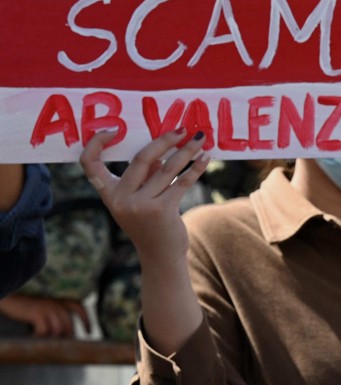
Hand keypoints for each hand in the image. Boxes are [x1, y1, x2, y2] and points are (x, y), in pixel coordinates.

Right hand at [0, 294, 89, 337]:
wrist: (12, 299)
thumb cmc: (29, 307)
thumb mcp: (47, 308)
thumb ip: (56, 316)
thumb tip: (65, 335)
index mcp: (61, 301)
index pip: (80, 307)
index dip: (87, 320)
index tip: (90, 332)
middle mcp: (56, 303)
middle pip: (69, 324)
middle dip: (67, 336)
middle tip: (63, 346)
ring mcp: (47, 308)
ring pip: (57, 329)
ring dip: (52, 339)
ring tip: (46, 343)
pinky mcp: (37, 314)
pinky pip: (44, 330)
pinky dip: (40, 337)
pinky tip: (34, 338)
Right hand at [80, 129, 209, 268]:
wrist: (160, 256)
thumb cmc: (151, 222)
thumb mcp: (140, 198)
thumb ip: (147, 173)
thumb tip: (164, 145)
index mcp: (109, 194)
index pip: (90, 165)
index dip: (95, 144)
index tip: (113, 129)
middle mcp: (120, 199)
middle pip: (141, 158)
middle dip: (164, 140)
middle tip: (182, 129)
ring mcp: (139, 206)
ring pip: (167, 168)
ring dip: (187, 150)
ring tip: (201, 138)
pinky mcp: (161, 210)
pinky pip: (181, 181)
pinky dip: (196, 168)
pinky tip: (206, 157)